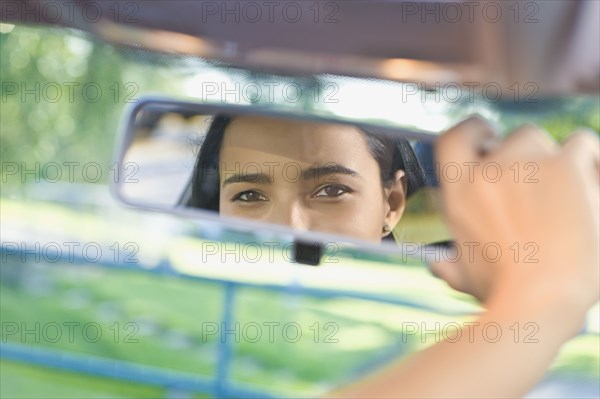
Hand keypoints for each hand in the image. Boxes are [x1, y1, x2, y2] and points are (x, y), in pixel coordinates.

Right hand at [429, 117, 598, 315]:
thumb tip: (436, 266)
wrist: (542, 298)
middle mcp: (488, 170)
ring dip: (551, 157)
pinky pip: (581, 143)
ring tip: (565, 189)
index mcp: (459, 192)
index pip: (454, 138)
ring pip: (541, 139)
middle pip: (508, 140)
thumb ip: (449, 266)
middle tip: (534, 185)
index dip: (472, 131)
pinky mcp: (566, 166)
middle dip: (520, 156)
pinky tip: (592, 181)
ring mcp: (527, 164)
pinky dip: (588, 157)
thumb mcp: (465, 277)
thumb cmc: (504, 293)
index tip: (485, 134)